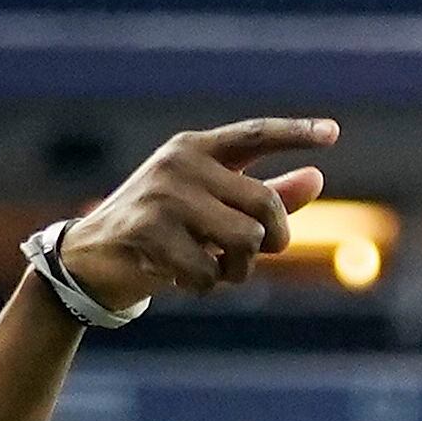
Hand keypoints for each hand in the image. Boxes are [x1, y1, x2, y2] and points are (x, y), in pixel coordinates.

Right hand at [49, 119, 339, 314]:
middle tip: (256, 257)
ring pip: (244, 240)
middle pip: (264, 204)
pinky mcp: (149, 231)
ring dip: (239, 271)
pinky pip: (208, 272)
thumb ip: (262, 195)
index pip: (255, 134)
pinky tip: (179, 277)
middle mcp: (181, 162)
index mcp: (196, 148)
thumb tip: (317, 179)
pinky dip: (203, 286)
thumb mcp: (210, 209)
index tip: (333, 134)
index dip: (296, 134)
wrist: (88, 260)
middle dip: (273, 241)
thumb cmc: (159, 232)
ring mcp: (164, 195)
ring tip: (213, 269)